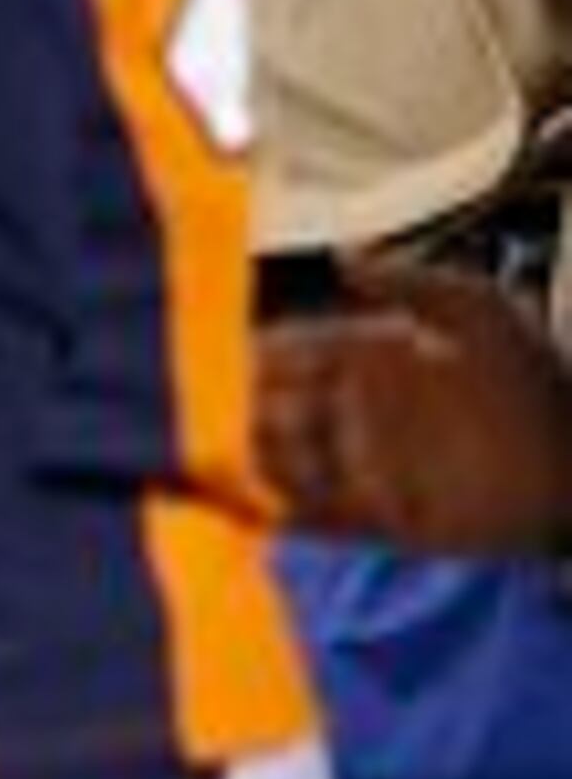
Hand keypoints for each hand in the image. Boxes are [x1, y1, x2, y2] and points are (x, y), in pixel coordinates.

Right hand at [257, 263, 571, 560]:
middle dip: (251, 409)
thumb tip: (340, 255)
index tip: (237, 358)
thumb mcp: (482, 313)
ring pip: (282, 463)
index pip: (294, 351)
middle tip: (249, 415)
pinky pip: (316, 520)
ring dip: (265, 461)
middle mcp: (363, 412)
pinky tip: (276, 507)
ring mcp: (369, 469)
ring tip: (279, 459)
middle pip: (274, 406)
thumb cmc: (541, 383)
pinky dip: (286, 514)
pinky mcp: (383, 524)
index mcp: (376, 357)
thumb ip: (412, 281)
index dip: (259, 354)